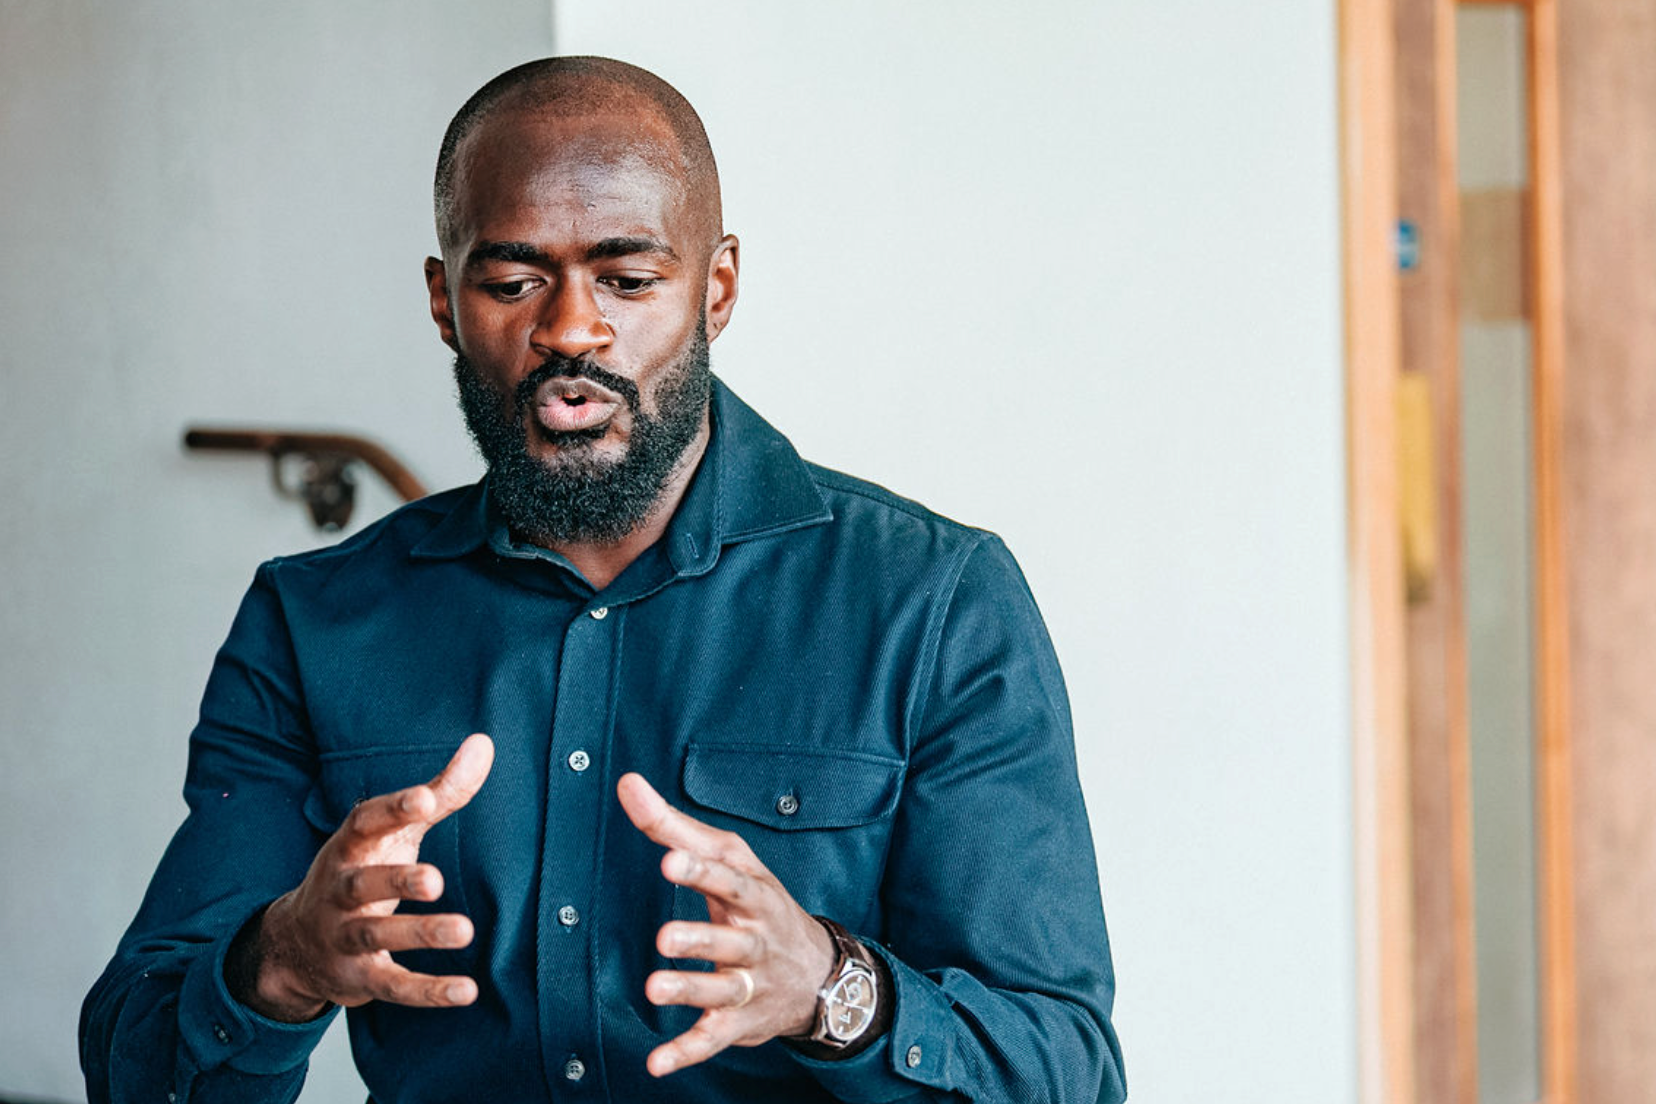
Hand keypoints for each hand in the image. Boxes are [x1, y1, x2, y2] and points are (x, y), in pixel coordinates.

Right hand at [231, 733, 494, 1021]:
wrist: (295, 943)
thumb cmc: (363, 869)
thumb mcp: (395, 831)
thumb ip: (441, 791)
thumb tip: (484, 742)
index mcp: (350, 847)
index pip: (365, 822)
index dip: (393, 810)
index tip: (424, 799)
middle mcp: (340, 890)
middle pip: (362, 883)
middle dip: (396, 880)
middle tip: (435, 880)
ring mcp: (344, 936)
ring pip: (376, 935)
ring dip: (418, 934)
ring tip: (464, 930)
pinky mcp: (358, 978)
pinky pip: (392, 986)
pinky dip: (427, 990)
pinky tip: (466, 990)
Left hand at [617, 772, 834, 1077]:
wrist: (819, 973)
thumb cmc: (758, 904)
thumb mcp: (730, 861)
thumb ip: (674, 827)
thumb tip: (628, 783)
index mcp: (753, 895)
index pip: (729, 881)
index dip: (700, 871)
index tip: (669, 859)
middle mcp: (755, 941)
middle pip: (728, 941)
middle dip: (699, 939)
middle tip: (663, 937)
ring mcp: (750, 984)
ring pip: (720, 990)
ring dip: (689, 990)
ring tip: (654, 988)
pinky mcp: (738, 1022)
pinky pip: (712, 1039)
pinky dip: (687, 1053)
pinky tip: (656, 1063)